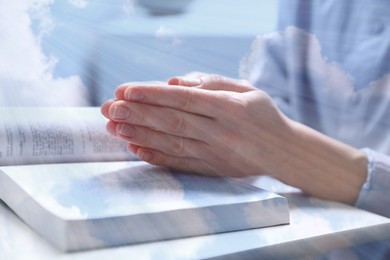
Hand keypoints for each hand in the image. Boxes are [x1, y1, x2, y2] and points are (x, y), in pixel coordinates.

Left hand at [101, 74, 366, 203]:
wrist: (284, 152)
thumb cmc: (263, 115)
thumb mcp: (246, 90)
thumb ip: (211, 83)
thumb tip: (173, 84)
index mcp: (230, 108)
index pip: (184, 99)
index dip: (153, 95)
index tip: (125, 91)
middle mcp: (220, 131)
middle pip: (171, 121)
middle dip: (137, 114)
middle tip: (108, 108)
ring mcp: (214, 153)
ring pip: (171, 143)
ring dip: (140, 135)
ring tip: (113, 127)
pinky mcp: (211, 169)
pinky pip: (180, 163)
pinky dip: (156, 157)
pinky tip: (135, 150)